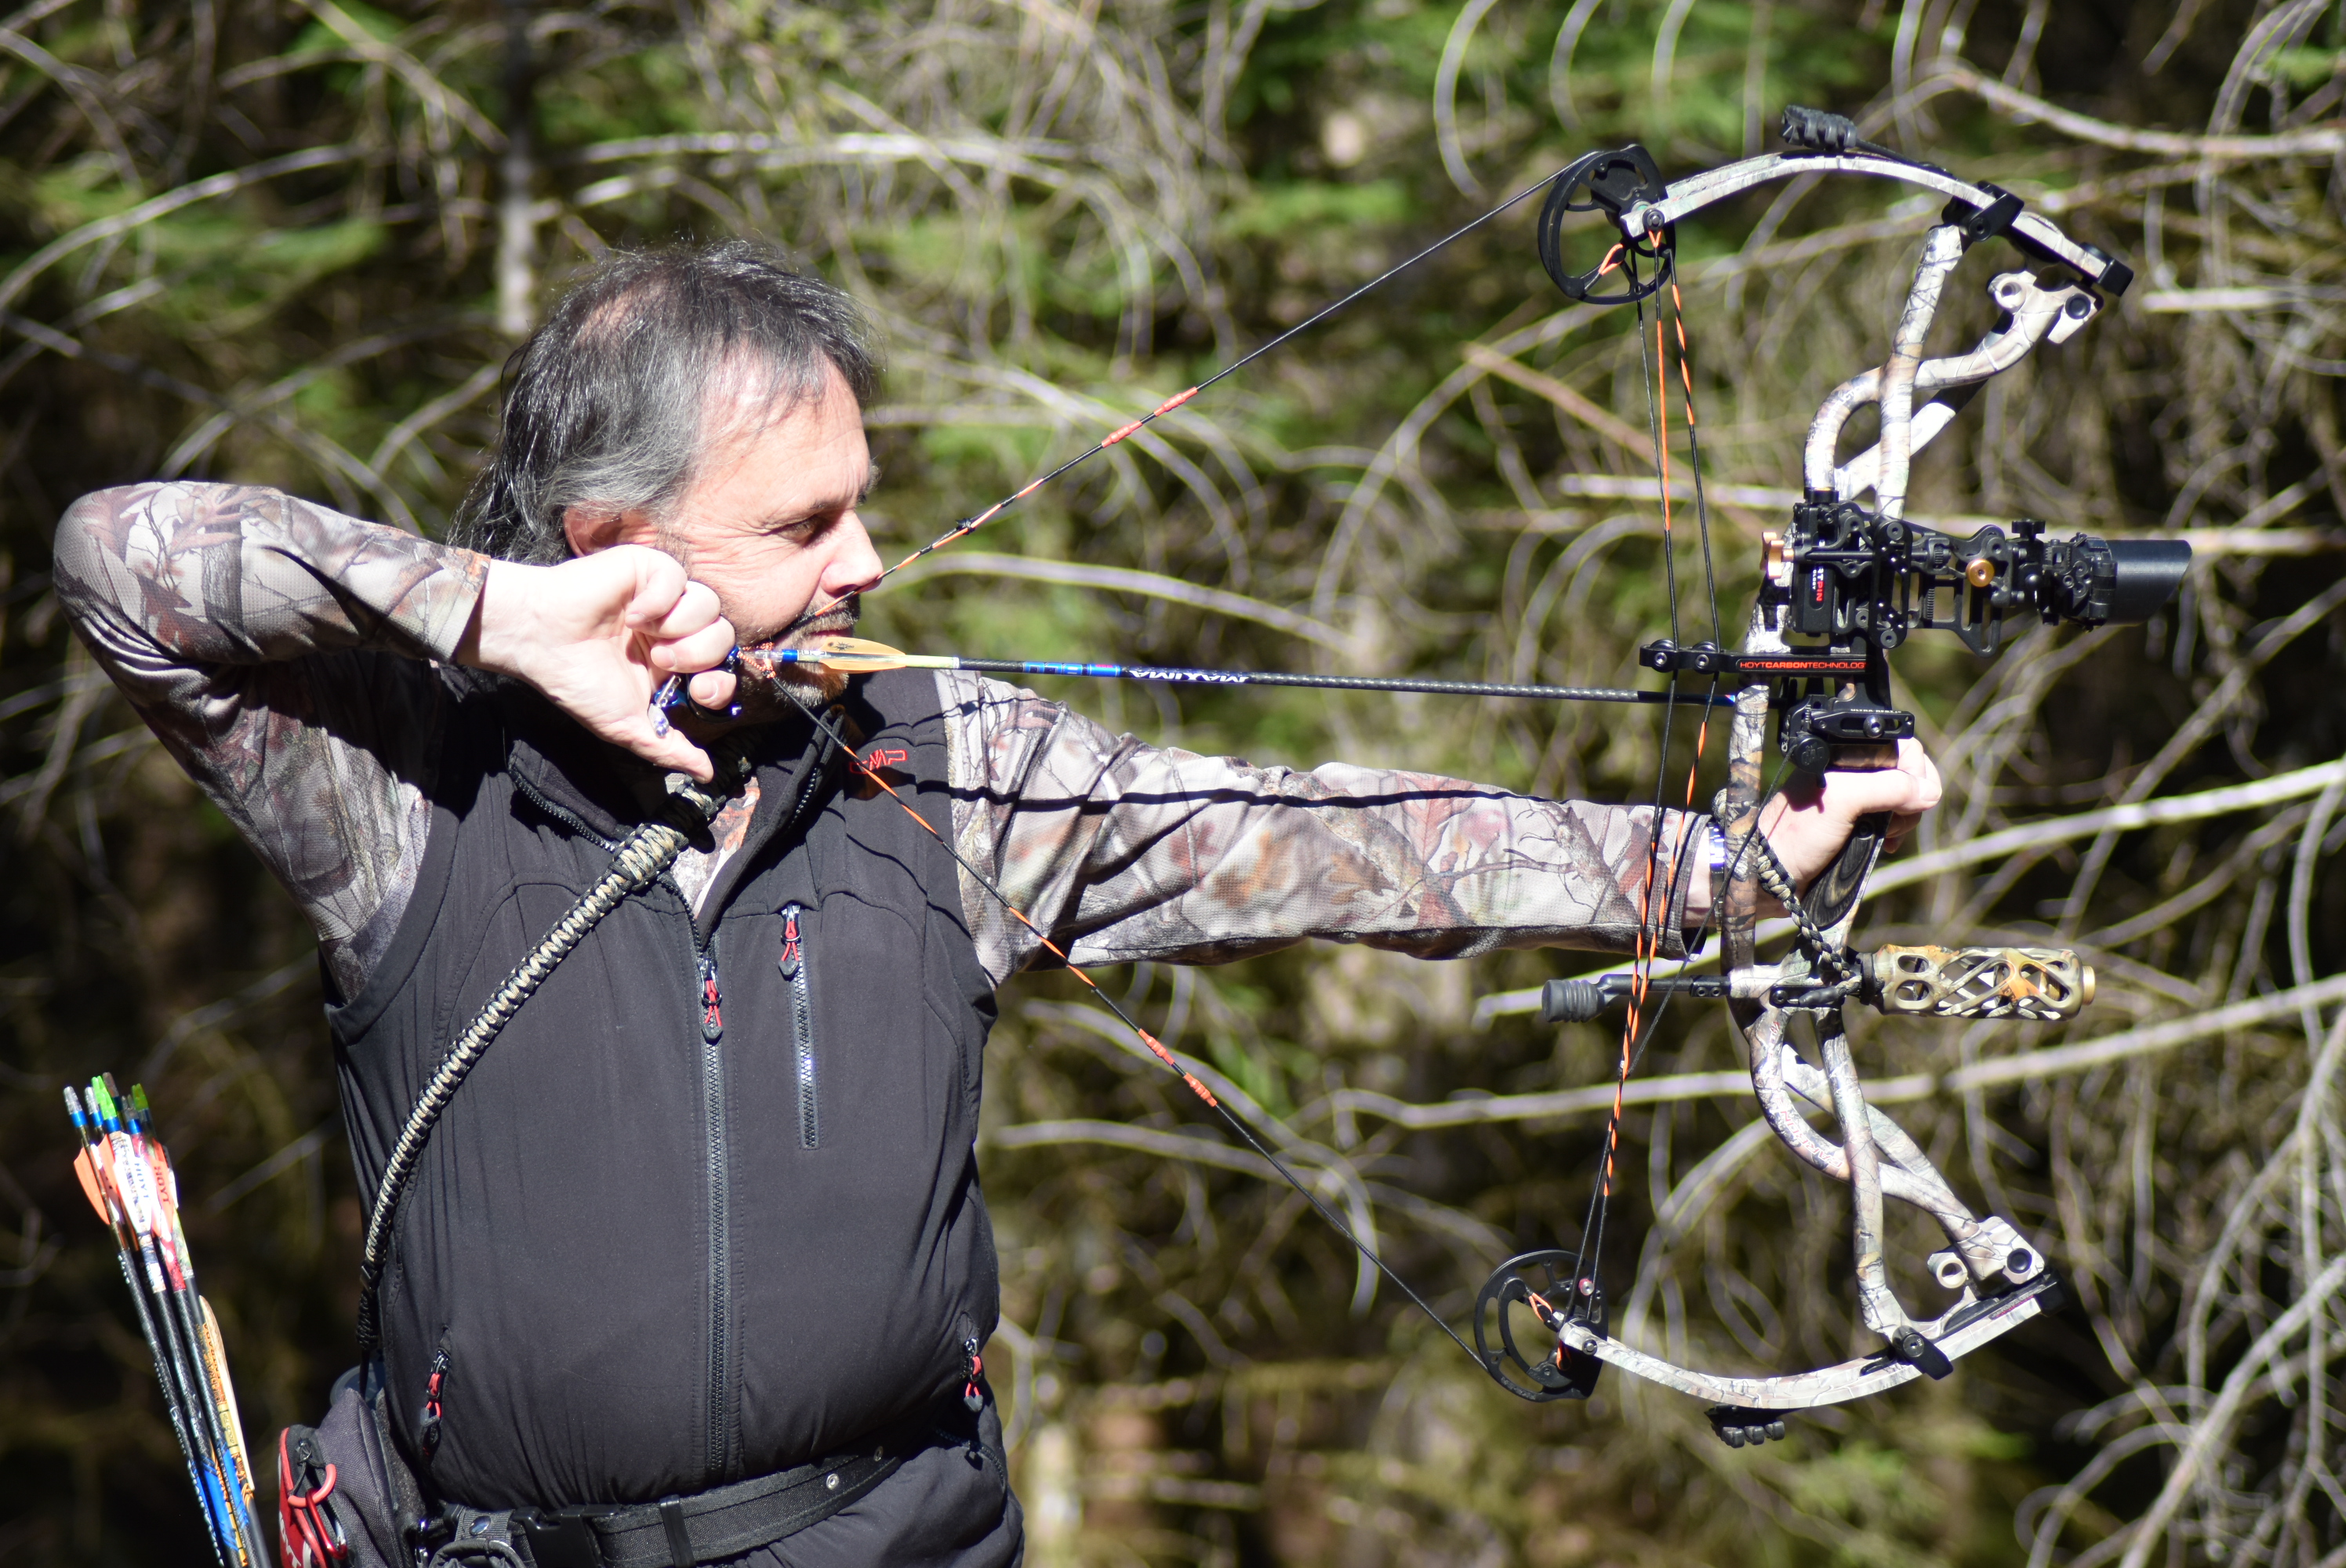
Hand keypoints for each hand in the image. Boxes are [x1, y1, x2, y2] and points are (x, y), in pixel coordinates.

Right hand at [459, 547, 739, 780]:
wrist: (539, 640)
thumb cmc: (575, 680)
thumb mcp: (625, 725)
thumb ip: (668, 749)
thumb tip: (706, 774)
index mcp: (673, 664)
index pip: (722, 668)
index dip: (721, 682)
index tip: (697, 691)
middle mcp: (673, 629)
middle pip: (723, 636)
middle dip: (697, 655)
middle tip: (659, 661)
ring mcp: (663, 597)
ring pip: (710, 605)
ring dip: (678, 627)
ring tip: (642, 637)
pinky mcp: (648, 568)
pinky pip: (680, 577)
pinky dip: (659, 600)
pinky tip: (631, 613)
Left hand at [1758, 738, 1943, 890]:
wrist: (1773, 876)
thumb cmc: (1796, 834)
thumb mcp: (1843, 800)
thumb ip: (1888, 787)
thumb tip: (1928, 792)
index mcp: (1846, 754)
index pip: (1903, 748)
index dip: (1916, 771)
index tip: (1913, 797)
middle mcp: (1853, 772)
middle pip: (1908, 775)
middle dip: (1911, 799)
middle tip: (1894, 820)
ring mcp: (1856, 798)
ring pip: (1903, 800)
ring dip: (1903, 819)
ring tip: (1885, 835)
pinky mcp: (1857, 822)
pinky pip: (1892, 820)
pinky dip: (1895, 832)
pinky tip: (1885, 844)